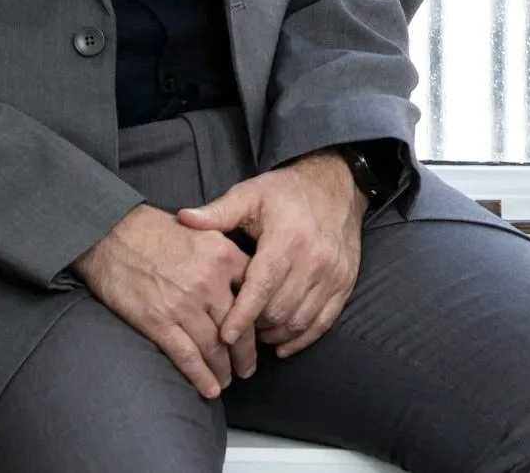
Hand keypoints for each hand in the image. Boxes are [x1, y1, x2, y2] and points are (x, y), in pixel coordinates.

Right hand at [72, 204, 251, 397]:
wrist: (111, 233)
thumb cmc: (155, 231)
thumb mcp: (203, 229)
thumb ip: (225, 256)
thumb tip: (244, 283)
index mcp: (224, 255)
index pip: (255, 296)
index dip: (260, 321)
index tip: (262, 334)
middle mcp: (209, 282)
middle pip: (239, 328)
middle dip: (245, 354)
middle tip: (248, 368)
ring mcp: (184, 304)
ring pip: (215, 348)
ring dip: (224, 370)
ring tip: (228, 380)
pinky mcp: (158, 321)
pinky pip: (187, 356)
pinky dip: (201, 377)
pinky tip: (210, 389)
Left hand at [177, 151, 367, 360]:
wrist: (337, 184)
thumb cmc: (287, 192)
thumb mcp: (251, 194)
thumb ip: (218, 212)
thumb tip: (183, 219)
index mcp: (288, 239)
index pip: (262, 286)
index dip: (242, 314)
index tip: (224, 336)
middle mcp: (315, 259)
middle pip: (279, 309)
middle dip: (254, 326)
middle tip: (235, 328)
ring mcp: (333, 273)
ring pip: (300, 320)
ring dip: (275, 333)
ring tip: (256, 332)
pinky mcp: (345, 283)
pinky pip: (324, 322)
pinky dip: (301, 338)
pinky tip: (282, 344)